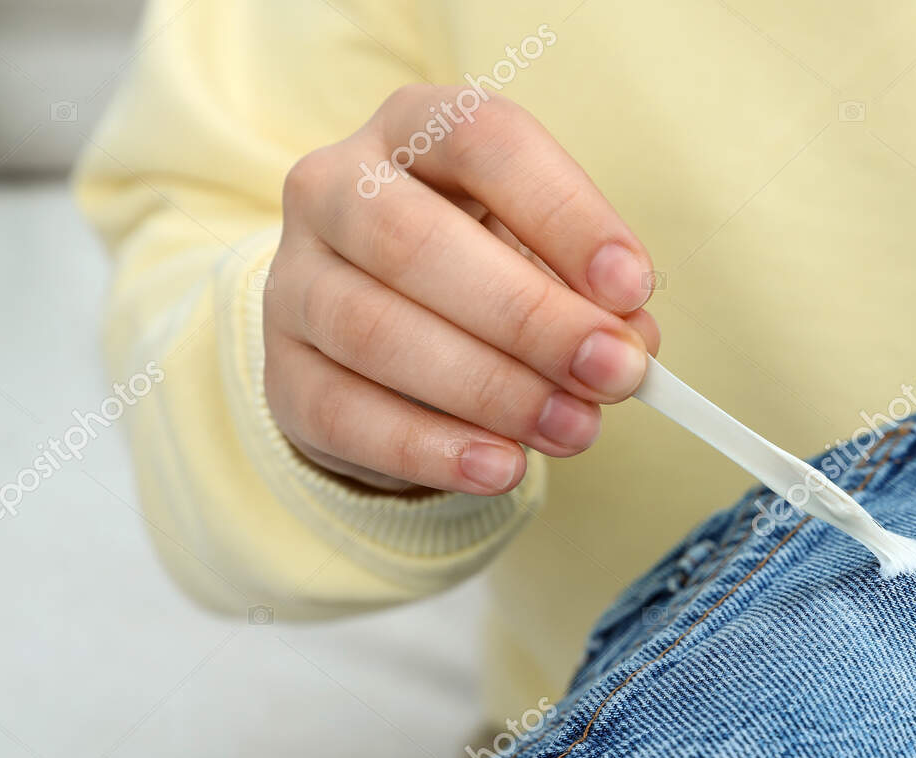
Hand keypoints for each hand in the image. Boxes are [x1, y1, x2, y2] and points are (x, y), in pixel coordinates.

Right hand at [262, 84, 658, 495]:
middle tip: (614, 373)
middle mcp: (335, 189)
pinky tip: (502, 468)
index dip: (563, 213)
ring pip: (375, 332)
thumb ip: (591, 293)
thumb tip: (632, 345)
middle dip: (530, 317)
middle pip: (415, 242)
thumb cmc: (482, 276)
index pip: (483, 141)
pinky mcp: (283, 374)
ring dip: (492, 391)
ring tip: (575, 428)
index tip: (631, 287)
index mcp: (414, 130)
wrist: (379, 339)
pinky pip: (345, 415)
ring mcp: (295, 283)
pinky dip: (432, 449)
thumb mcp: (544, 259)